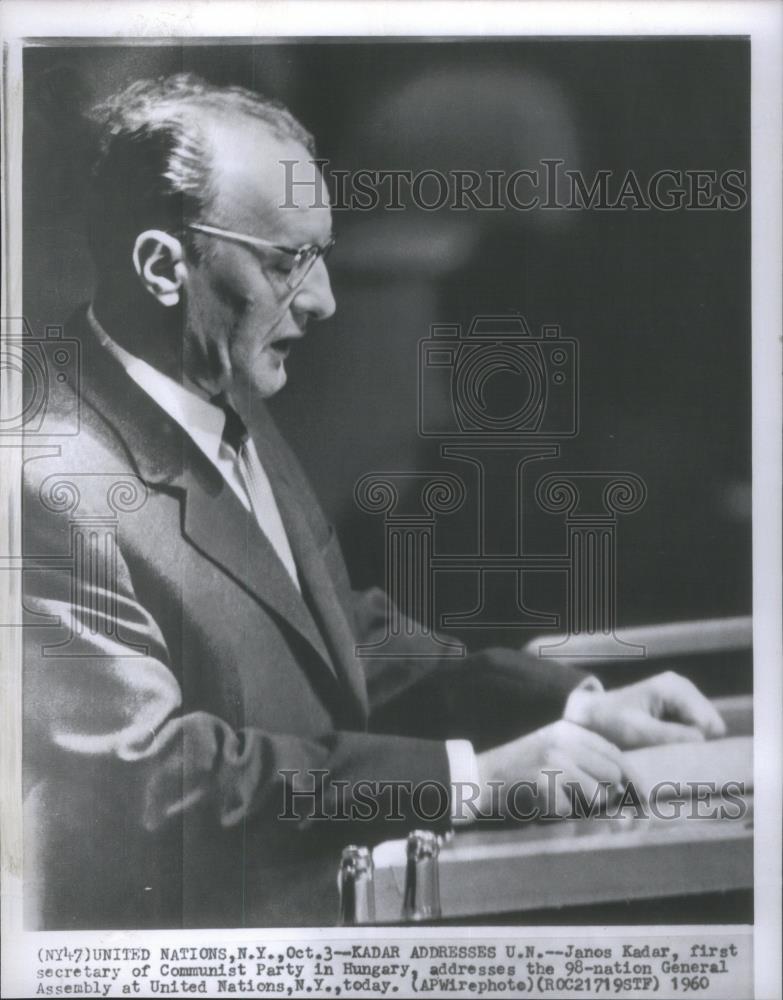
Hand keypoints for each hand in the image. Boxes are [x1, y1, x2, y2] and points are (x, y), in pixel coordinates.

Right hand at [475, 720, 630, 818]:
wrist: (481, 776)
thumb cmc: (522, 769)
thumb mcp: (554, 750)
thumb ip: (586, 758)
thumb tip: (625, 783)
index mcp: (568, 730)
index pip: (614, 752)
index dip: (633, 776)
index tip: (645, 795)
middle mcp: (564, 741)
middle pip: (611, 773)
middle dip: (609, 793)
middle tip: (588, 800)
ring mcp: (553, 760)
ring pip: (596, 793)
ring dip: (583, 804)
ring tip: (558, 796)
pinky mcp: (544, 782)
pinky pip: (570, 809)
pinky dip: (559, 812)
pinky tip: (541, 802)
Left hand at [563, 670, 726, 749]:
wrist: (590, 716)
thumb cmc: (610, 722)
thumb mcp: (638, 732)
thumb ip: (673, 736)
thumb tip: (704, 742)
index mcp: (676, 688)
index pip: (709, 725)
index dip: (697, 745)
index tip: (678, 756)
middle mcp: (684, 689)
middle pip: (711, 728)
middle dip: (695, 744)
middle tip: (670, 756)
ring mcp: (683, 699)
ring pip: (705, 732)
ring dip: (688, 745)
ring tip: (665, 751)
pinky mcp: (679, 711)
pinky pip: (695, 733)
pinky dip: (683, 743)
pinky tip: (665, 747)